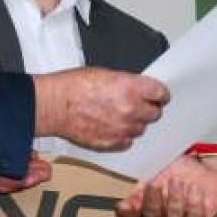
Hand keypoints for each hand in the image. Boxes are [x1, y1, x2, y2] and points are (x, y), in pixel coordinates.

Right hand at [34, 67, 169, 151]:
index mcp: (132, 87)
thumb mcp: (106, 73)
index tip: (158, 97)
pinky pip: (128, 141)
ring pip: (141, 129)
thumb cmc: (73, 86)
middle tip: (135, 105)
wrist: (54, 105)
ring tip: (117, 116)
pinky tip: (110, 126)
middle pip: (155, 114)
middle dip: (147, 109)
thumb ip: (128, 83)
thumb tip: (138, 89)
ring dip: (133, 123)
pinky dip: (122, 135)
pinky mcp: (113, 143)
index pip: (161, 94)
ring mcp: (123, 128)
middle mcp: (131, 109)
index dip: (159, 95)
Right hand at [114, 151, 216, 216]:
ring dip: (175, 198)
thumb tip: (121, 202)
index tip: (124, 205)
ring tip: (178, 180)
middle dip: (153, 199)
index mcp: (148, 203)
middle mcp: (162, 216)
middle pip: (152, 215)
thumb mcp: (158, 171)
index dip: (126, 213)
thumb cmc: (180, 171)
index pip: (130, 215)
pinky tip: (194, 188)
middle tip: (155, 183)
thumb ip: (142, 184)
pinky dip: (194, 202)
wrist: (207, 170)